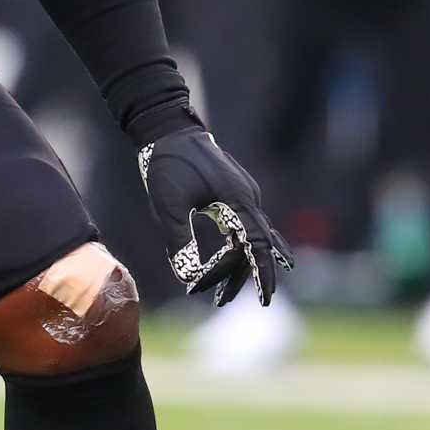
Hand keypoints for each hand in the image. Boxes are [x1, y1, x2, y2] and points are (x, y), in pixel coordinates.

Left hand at [138, 125, 292, 306]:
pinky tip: (235, 261)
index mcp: (237, 200)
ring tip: (218, 293)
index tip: (261, 300)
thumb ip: (180, 240)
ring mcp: (243, 194)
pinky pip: (246, 226)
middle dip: (241, 277)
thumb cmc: (167, 164)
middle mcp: (247, 198)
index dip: (262, 274)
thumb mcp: (168, 205)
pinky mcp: (234, 192)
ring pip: (251, 238)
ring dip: (237, 265)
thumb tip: (187, 276)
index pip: (258, 246)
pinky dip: (241, 248)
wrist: (168, 128)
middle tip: (219, 301)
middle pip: (256, 246)